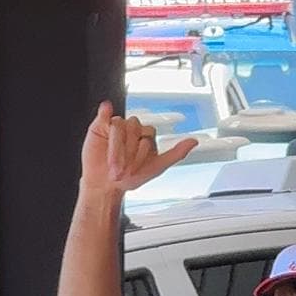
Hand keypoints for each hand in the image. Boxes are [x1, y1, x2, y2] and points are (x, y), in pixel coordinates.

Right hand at [80, 102, 196, 194]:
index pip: (149, 134)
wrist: (106, 186)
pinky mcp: (101, 125)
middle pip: (135, 129)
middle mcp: (133, 128)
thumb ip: (176, 153)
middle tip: (123, 170)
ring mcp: (117, 125)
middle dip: (128, 153)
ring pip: (120, 127)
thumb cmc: (129, 178)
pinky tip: (106, 110)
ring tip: (113, 166)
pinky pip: (105, 114)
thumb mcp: (157, 168)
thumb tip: (195, 141)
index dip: (140, 154)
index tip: (134, 171)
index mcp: (147, 136)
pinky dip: (105, 111)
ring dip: (116, 149)